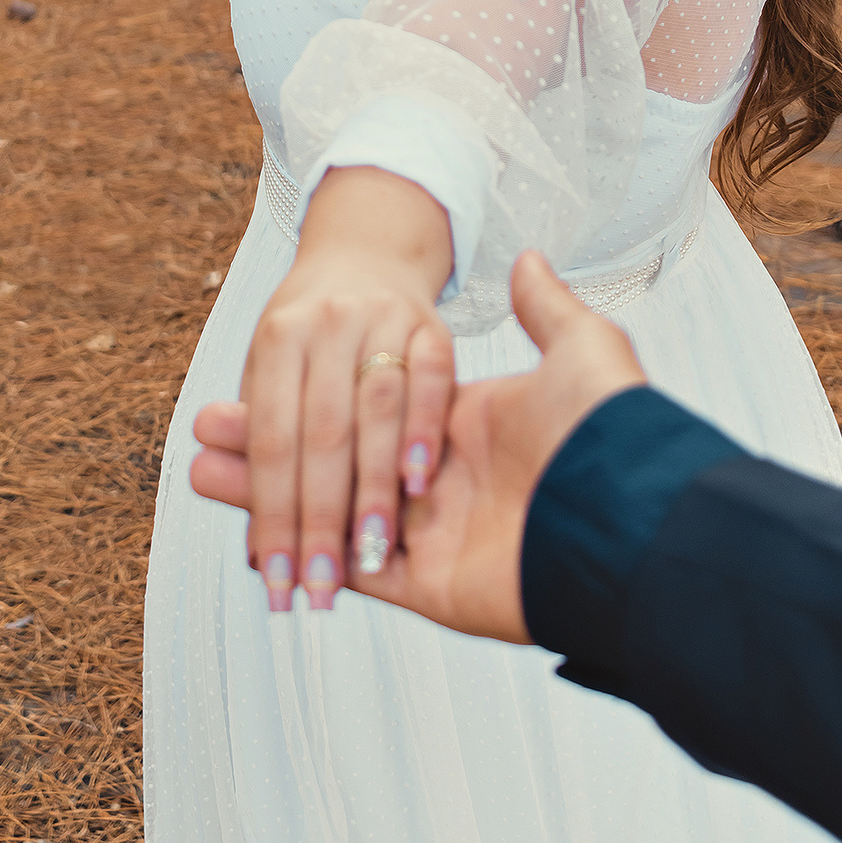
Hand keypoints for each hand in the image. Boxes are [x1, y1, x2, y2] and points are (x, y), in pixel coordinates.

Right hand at [191, 251, 645, 642]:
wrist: (638, 522)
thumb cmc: (611, 432)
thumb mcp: (582, 350)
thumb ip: (547, 308)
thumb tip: (527, 258)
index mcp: (467, 423)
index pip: (370, 405)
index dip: (314, 394)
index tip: (260, 378)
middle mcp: (441, 478)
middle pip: (334, 456)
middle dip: (269, 446)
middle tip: (205, 429)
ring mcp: (433, 533)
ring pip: (328, 511)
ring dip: (265, 496)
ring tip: (203, 473)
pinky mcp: (430, 584)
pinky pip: (353, 571)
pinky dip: (299, 549)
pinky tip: (249, 532)